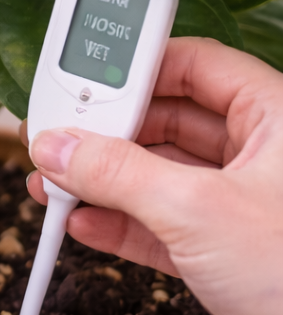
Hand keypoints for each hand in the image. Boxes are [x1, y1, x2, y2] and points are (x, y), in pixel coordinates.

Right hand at [23, 37, 282, 314]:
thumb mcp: (197, 211)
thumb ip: (118, 173)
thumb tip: (57, 148)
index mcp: (275, 117)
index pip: (194, 64)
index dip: (136, 69)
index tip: (84, 81)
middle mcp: (261, 153)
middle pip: (168, 118)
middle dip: (107, 130)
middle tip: (57, 137)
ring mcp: (242, 204)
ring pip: (159, 173)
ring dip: (103, 179)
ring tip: (54, 182)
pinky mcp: (227, 251)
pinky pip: (161, 222)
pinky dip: (119, 222)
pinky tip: (82, 222)